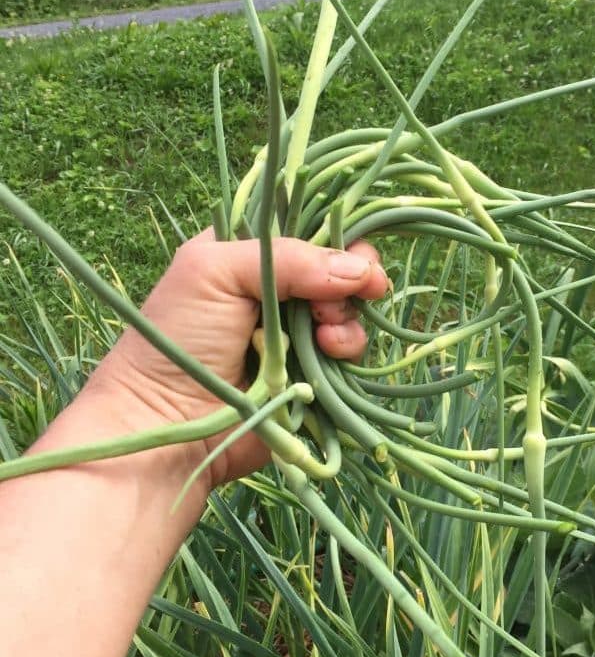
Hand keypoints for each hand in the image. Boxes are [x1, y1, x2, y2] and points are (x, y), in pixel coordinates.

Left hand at [72, 231, 388, 486]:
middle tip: (333, 300)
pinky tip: (329, 353)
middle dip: (347, 280)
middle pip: (337, 269)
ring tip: (325, 336)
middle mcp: (276, 290)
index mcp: (247, 254)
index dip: (335, 239)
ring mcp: (296, 334)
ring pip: (347, 311)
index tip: (352, 253)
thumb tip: (363, 269)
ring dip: (346, 319)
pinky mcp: (312, 373)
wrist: (169, 426)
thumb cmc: (178, 338)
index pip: (306, 230)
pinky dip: (347, 349)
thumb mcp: (217, 272)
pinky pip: (349, 352)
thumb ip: (289, 258)